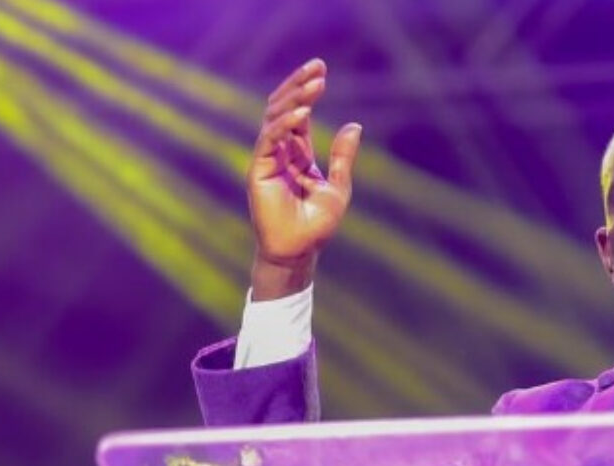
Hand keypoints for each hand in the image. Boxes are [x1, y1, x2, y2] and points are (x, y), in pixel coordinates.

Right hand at [247, 58, 361, 299]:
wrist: (299, 251)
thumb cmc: (316, 225)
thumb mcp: (337, 186)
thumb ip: (343, 157)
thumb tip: (355, 125)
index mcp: (296, 154)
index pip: (298, 114)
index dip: (307, 91)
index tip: (321, 70)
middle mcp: (278, 152)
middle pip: (283, 109)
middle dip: (299, 86)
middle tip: (318, 67)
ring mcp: (266, 159)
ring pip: (274, 119)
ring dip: (294, 99)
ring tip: (314, 84)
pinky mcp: (258, 170)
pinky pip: (269, 141)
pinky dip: (285, 126)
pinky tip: (303, 114)